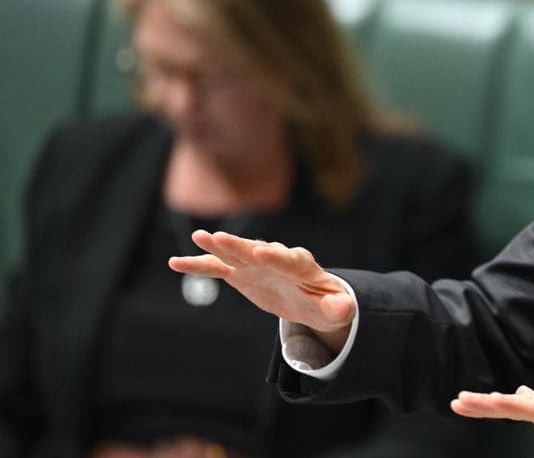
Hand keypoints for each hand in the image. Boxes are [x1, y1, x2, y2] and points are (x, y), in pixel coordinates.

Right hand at [168, 230, 354, 350]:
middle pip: (258, 251)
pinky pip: (218, 267)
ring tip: (198, 237)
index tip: (263, 251)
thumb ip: (338, 307)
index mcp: (303, 267)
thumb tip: (344, 309)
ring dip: (218, 247)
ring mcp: (255, 264)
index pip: (291, 260)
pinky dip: (199, 264)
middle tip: (221, 237)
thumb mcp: (334, 309)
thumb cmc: (325, 302)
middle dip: (241, 245)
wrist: (310, 298)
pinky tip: (175, 262)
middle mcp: (277, 259)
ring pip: (235, 253)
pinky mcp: (240, 272)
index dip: (278, 257)